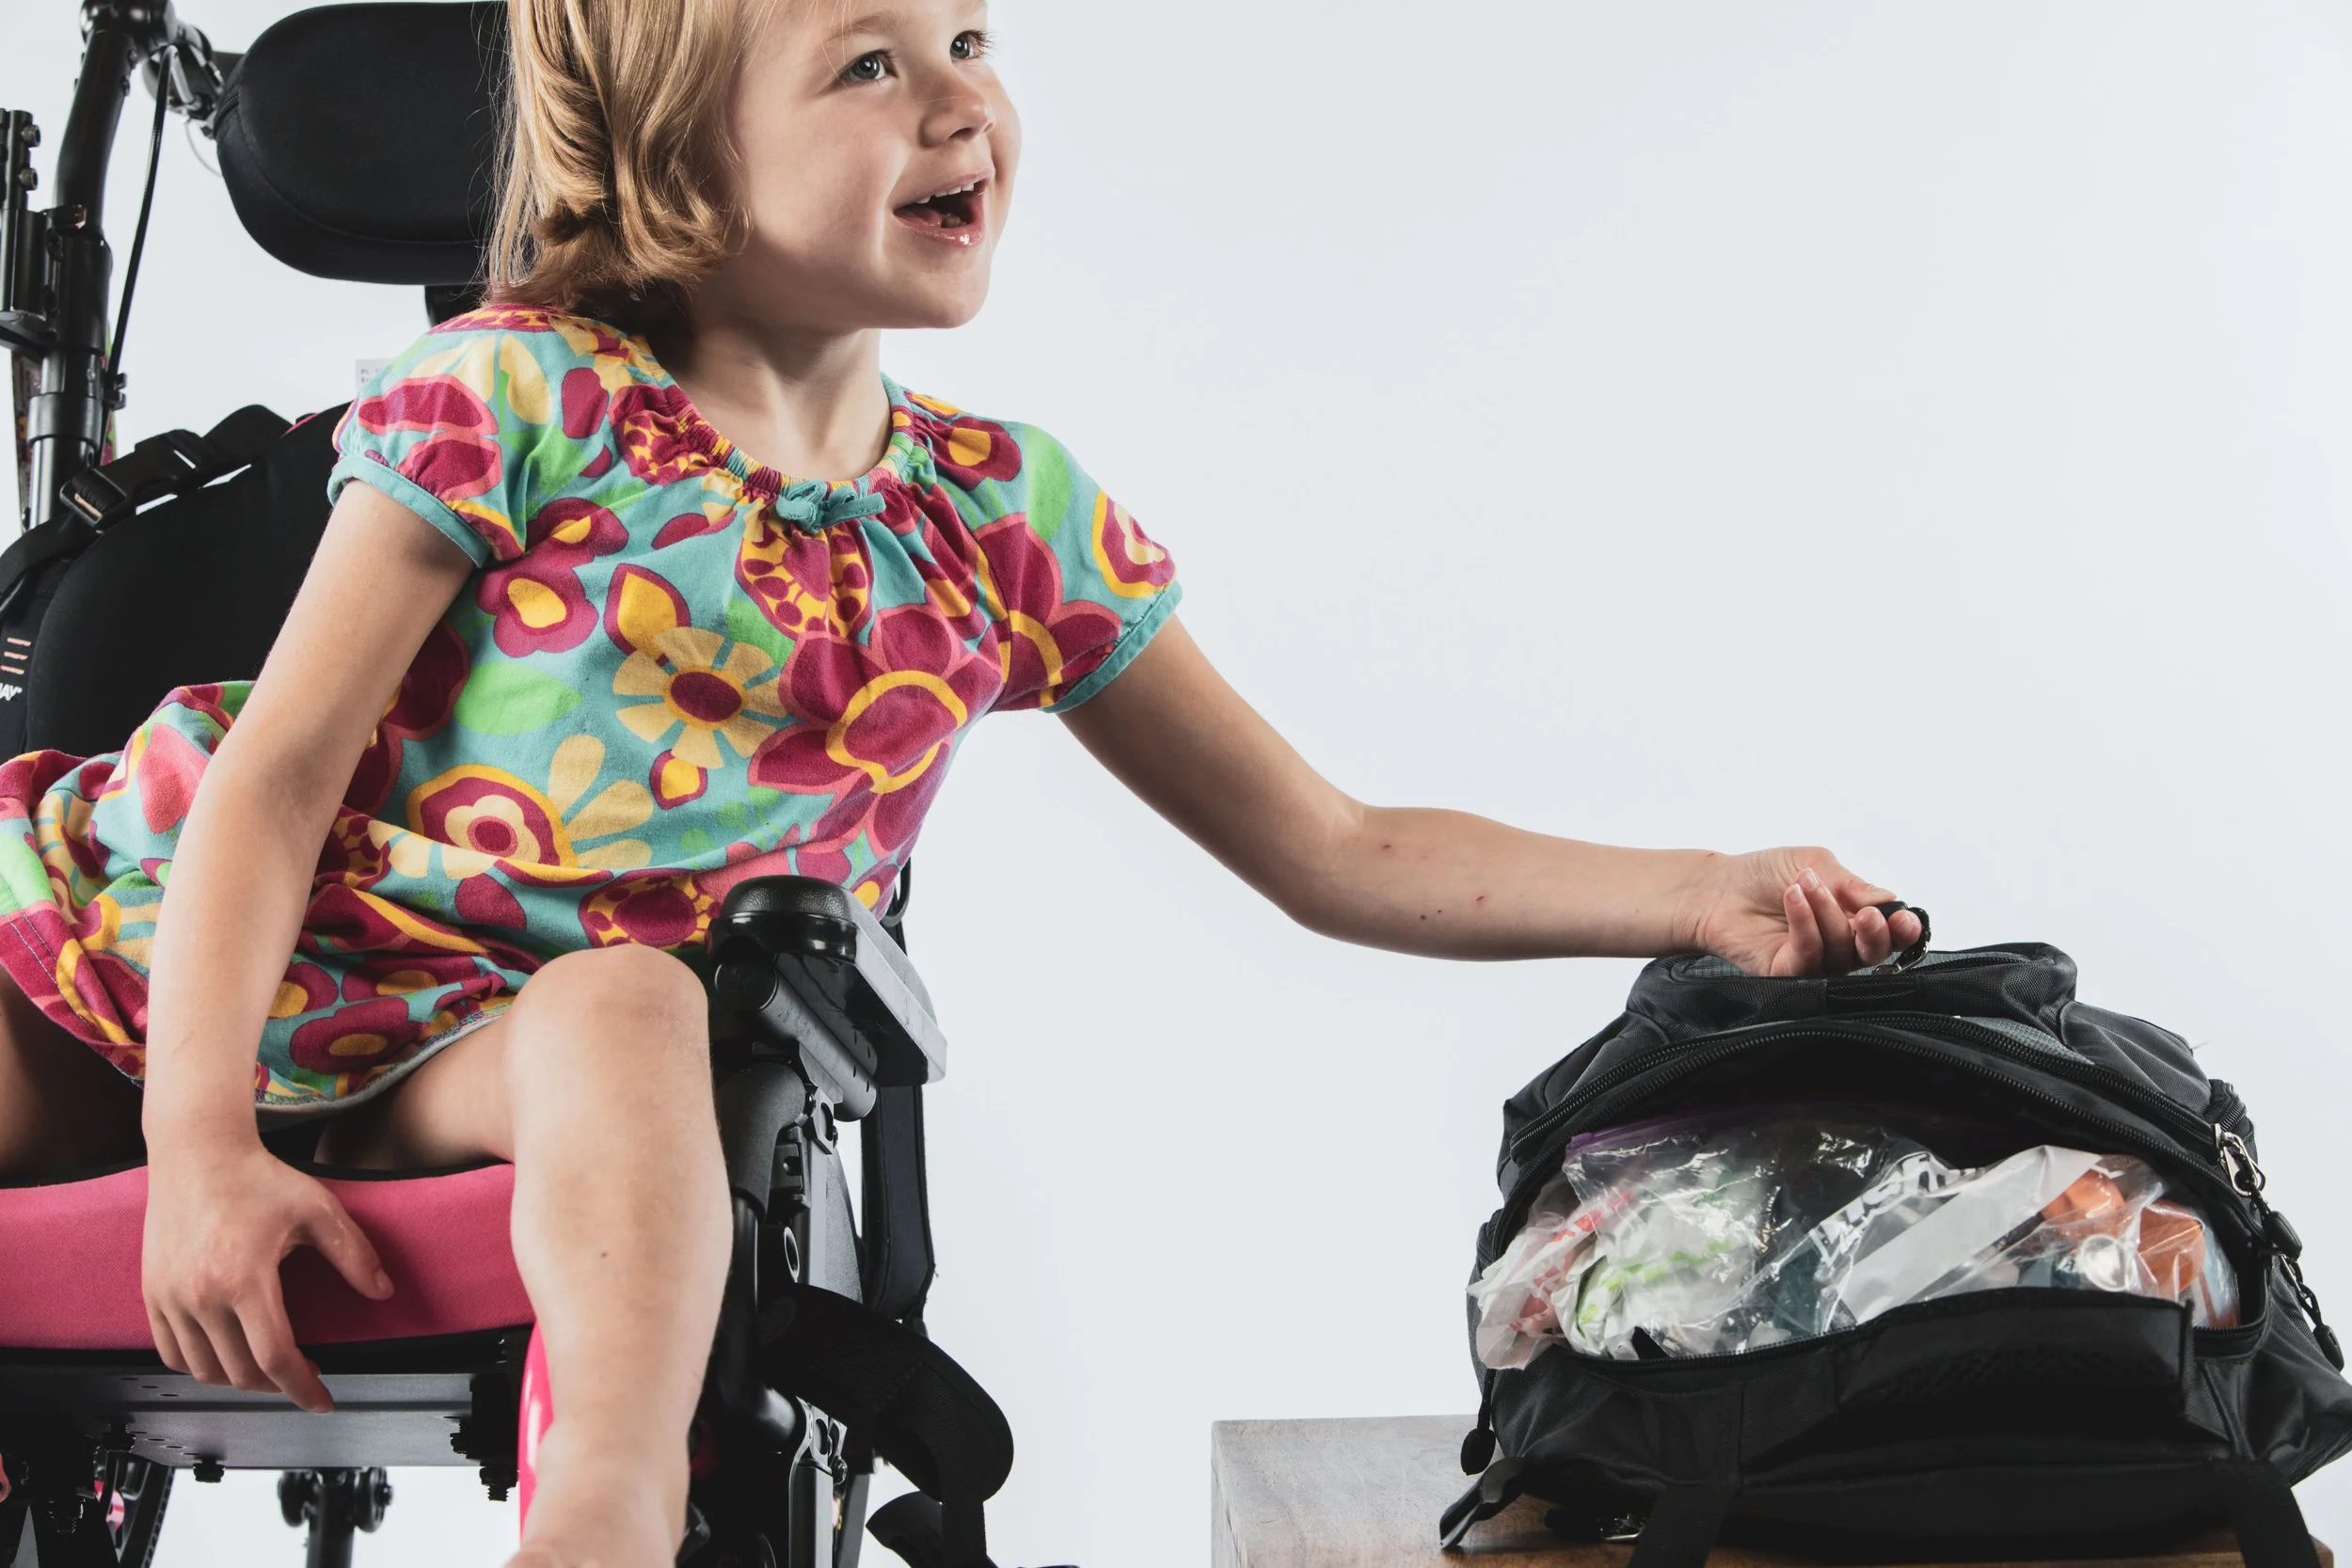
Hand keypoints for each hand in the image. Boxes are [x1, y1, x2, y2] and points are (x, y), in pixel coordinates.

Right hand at [142, 1135, 393, 1412]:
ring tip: (268, 1366)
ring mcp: (170, 1298)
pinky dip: (200, 1366)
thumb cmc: (258, 1179)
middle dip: (278, 1385)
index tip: (323, 1401)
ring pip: (204, 1370)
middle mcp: (200, 1296)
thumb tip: (383, 1292)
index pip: (275, 1358)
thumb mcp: (319, 1209)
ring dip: (240, 1379)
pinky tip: (227, 1354)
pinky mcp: (152, 1295)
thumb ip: (354, 1254)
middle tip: (303, 1373)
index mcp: (244, 1279)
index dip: (302, 1388)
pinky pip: (172, 1353)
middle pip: (241, 1372)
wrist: (198, 1154)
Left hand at [1681, 847, 1923, 976]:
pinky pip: (1809, 954)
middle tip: (1870, 916)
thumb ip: (1852, 885)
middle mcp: (1838, 944)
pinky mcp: (1788, 973)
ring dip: (1827, 913)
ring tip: (1804, 883)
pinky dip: (1805, 923)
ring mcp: (1814, 961)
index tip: (1905, 919)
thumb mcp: (1816, 863)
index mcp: (1852, 917)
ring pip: (1840, 951)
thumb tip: (1889, 901)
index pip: (1887, 932)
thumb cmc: (1764, 873)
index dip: (1902, 930)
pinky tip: (1793, 897)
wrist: (1717, 887)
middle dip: (1877, 935)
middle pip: (1873, 953)